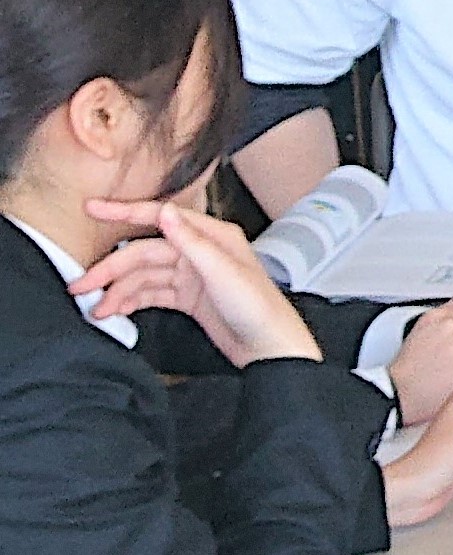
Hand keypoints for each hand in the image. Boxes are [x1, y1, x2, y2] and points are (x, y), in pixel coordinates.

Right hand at [80, 199, 317, 367]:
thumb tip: (165, 212)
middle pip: (144, 253)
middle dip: (111, 269)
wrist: (269, 346)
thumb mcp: (223, 272)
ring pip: (144, 276)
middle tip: (81, 286)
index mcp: (212, 236)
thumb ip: (192, 242)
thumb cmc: (258, 306)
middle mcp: (199, 252)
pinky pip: (151, 294)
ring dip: (118, 291)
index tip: (92, 209)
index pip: (160, 217)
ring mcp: (191, 275)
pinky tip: (114, 312)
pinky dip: (131, 302)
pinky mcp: (187, 298)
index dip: (125, 212)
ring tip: (97, 311)